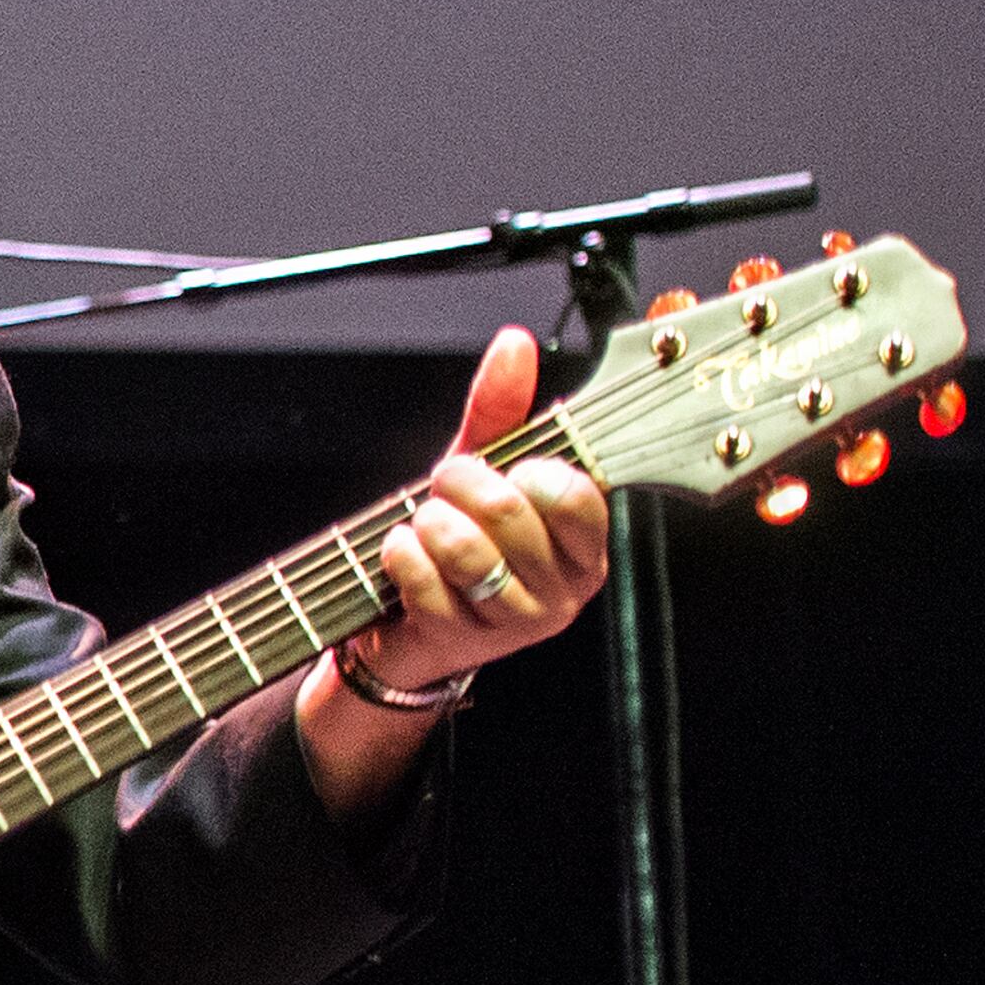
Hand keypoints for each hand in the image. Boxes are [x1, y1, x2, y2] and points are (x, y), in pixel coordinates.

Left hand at [351, 325, 612, 693]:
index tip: (509, 468)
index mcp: (586, 542)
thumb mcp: (484, 468)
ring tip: (425, 526)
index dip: (524, 468)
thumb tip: (514, 343)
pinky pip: (423, 579)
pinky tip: (402, 555)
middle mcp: (564, 587)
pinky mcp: (464, 641)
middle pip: (508, 512)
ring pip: (464, 548)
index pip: (572, 493)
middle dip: (458, 485)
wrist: (408, 622)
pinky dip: (399, 555)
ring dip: (426, 523)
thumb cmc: (460, 539)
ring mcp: (516, 620)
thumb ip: (501, 408)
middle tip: (447, 489)